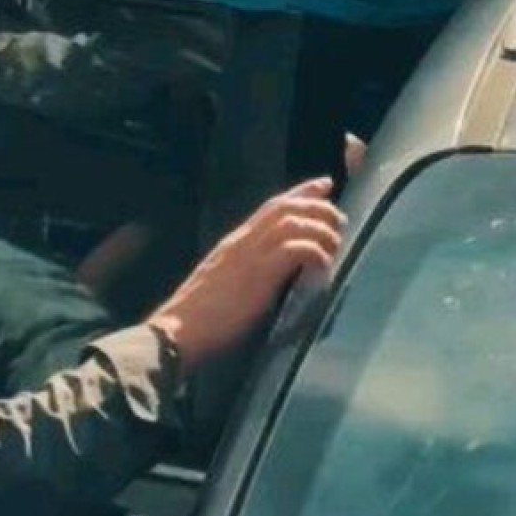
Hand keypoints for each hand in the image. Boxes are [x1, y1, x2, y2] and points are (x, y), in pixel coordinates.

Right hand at [149, 180, 346, 369]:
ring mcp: (249, 256)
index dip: (300, 192)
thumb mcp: (223, 283)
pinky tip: (324, 264)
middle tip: (338, 212)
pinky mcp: (258, 275)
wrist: (177, 331)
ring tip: (335, 239)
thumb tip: (274, 275)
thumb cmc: (198, 318)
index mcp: (234, 243)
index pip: (271, 206)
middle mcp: (242, 241)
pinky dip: (314, 252)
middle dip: (316, 203)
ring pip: (291, 222)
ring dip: (319, 227)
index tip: (322, 184)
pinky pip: (294, 250)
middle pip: (284, 206)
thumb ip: (246, 272)